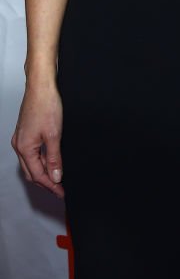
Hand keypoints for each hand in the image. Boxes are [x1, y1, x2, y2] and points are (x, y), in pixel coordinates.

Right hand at [11, 84, 64, 198]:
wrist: (41, 86)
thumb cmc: (46, 105)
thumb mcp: (54, 135)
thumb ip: (55, 158)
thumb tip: (56, 177)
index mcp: (24, 148)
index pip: (37, 175)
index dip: (50, 185)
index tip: (61, 192)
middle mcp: (19, 145)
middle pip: (32, 172)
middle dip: (45, 182)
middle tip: (60, 189)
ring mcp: (21, 138)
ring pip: (31, 163)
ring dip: (43, 172)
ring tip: (58, 178)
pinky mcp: (25, 132)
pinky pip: (32, 153)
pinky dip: (41, 160)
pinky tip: (51, 161)